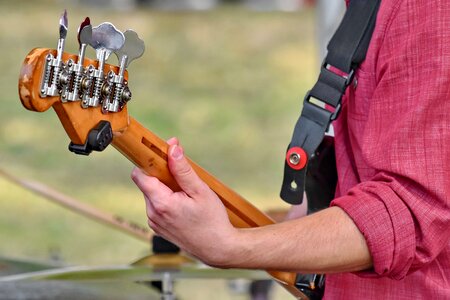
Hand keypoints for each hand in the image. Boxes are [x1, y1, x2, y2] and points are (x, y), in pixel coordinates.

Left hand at [131, 138, 237, 266]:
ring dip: (165, 187)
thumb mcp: (200, 191)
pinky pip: (157, 206)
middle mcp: (153, 214)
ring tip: (186, 192)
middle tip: (181, 172)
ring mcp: (155, 222)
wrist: (218, 248)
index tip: (160, 154)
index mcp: (161, 203)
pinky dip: (167, 200)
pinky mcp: (159, 228)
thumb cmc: (212, 221)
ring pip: (152, 194)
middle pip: (147, 183)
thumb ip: (183, 170)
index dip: (148, 161)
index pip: (140, 175)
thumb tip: (172, 148)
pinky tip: (184, 203)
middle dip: (161, 174)